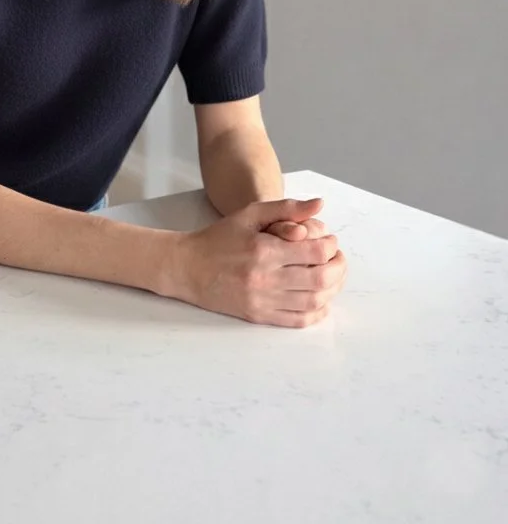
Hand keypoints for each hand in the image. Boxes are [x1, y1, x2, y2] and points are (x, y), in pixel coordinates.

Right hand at [171, 197, 346, 327]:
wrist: (188, 267)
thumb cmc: (220, 237)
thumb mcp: (250, 214)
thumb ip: (286, 208)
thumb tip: (319, 205)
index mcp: (264, 250)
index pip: (315, 253)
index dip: (330, 247)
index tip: (330, 241)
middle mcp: (265, 278)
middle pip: (319, 279)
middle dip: (337, 268)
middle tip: (337, 259)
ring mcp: (262, 300)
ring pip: (313, 302)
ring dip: (332, 290)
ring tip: (332, 277)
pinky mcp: (259, 316)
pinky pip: (298, 321)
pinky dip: (317, 313)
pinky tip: (320, 300)